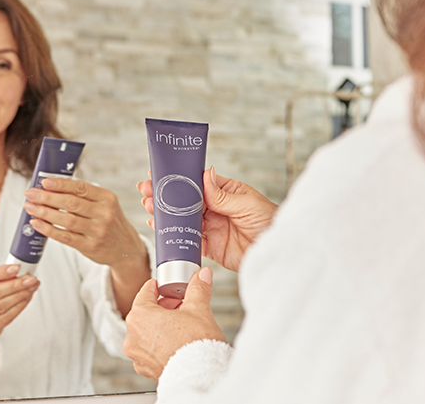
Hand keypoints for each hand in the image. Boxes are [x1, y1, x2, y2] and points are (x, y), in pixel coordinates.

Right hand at [0, 264, 38, 352]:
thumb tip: (19, 270)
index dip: (0, 273)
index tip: (16, 268)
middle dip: (16, 284)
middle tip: (31, 279)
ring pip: (1, 306)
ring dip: (20, 295)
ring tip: (32, 287)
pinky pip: (6, 317)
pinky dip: (19, 306)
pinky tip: (27, 298)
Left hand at [23, 178, 149, 316]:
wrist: (125, 249)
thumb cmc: (110, 222)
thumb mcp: (105, 204)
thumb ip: (85, 196)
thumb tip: (53, 187)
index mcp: (107, 198)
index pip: (81, 187)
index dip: (61, 184)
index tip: (44, 181)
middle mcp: (104, 213)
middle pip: (71, 203)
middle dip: (47, 197)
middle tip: (30, 193)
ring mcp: (97, 230)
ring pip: (66, 219)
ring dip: (44, 212)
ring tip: (30, 207)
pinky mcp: (89, 246)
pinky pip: (65, 236)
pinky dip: (48, 229)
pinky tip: (37, 224)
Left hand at [123, 268, 225, 380]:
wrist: (201, 375)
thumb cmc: (195, 344)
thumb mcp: (198, 308)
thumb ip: (198, 288)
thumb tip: (202, 275)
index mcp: (139, 316)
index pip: (145, 292)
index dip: (159, 286)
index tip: (168, 287)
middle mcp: (132, 337)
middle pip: (145, 312)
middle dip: (163, 306)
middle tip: (180, 305)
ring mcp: (138, 355)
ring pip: (146, 332)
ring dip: (161, 325)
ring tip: (181, 324)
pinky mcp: (146, 369)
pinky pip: (150, 349)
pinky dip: (160, 343)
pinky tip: (177, 342)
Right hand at [138, 167, 277, 271]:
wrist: (278, 251)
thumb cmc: (269, 221)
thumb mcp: (246, 203)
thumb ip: (222, 194)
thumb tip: (205, 174)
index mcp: (225, 191)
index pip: (197, 182)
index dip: (178, 178)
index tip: (160, 173)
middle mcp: (216, 207)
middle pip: (185, 200)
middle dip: (165, 194)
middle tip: (146, 190)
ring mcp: (212, 226)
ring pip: (183, 218)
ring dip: (165, 213)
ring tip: (147, 207)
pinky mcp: (211, 246)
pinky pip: (188, 239)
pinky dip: (173, 234)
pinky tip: (159, 228)